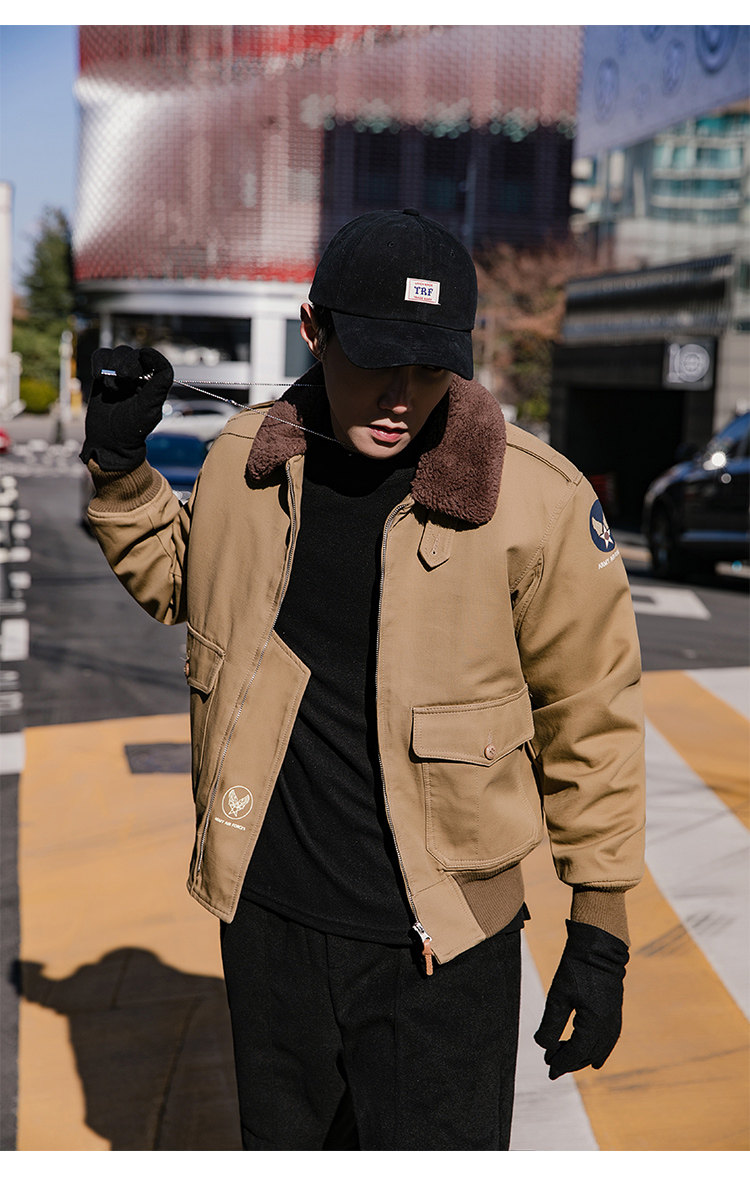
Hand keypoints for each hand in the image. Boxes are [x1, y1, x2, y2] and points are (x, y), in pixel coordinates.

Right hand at [80, 345, 173, 470]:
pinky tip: (97, 377)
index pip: (154, 360)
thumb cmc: (132, 429)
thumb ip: (158, 385)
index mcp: (153, 384)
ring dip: (112, 366)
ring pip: (117, 353)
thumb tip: (158, 359)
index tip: (142, 356)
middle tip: (123, 378)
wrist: (108, 442)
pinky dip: (98, 362)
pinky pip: (101, 356)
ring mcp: (119, 375)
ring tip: (111, 388)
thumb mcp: (148, 408)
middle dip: (127, 363)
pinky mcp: (102, 375)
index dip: (149, 356)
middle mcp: (138, 377)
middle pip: (133, 354)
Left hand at [534, 919, 628, 1079]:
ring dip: (585, 1056)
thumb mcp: (558, 996)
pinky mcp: (615, 1009)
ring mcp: (614, 1017)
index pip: (577, 1052)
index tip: (549, 1069)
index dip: (562, 1062)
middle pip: (590, 1054)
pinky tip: (592, 1049)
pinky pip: (609, 1037)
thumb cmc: (576, 968)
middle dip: (571, 1062)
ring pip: (602, 1048)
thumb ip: (551, 1024)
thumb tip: (543, 1047)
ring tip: (570, 1062)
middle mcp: (608, 1024)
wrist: (598, 945)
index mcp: (594, 1022)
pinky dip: (598, 1047)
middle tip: (552, 1065)